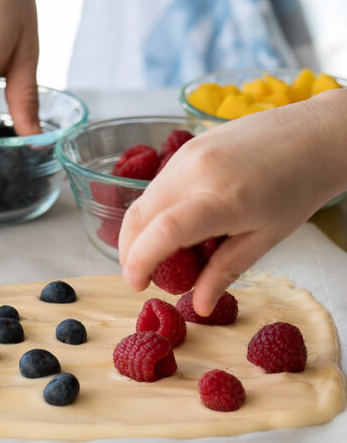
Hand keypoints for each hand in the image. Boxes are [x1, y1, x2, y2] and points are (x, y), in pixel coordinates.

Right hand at [118, 94, 346, 315]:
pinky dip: (154, 210)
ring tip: (162, 253)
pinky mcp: (187, 146)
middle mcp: (197, 171)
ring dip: (140, 231)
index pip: (163, 232)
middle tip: (144, 275)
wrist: (313, 135)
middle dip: (130, 251)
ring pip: (143, 200)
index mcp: (224, 199)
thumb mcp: (266, 238)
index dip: (139, 262)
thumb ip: (226, 272)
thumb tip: (199, 306)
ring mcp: (188, 154)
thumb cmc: (298, 188)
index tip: (137, 285)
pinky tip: (174, 224)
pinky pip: (157, 184)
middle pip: (139, 216)